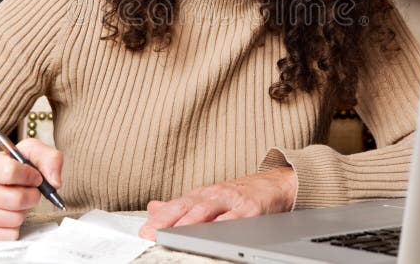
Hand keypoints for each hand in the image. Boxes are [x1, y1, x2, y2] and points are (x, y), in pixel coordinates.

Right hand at [0, 138, 62, 241]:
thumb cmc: (9, 169)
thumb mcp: (29, 152)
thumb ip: (49, 158)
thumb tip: (54, 181)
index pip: (10, 171)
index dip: (31, 176)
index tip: (36, 178)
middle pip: (16, 199)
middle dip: (31, 196)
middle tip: (29, 192)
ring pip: (14, 219)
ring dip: (23, 212)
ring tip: (15, 203)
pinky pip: (9, 235)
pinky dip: (15, 227)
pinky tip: (7, 216)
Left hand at [139, 167, 296, 240]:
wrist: (275, 185)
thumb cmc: (240, 195)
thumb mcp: (208, 197)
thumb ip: (181, 205)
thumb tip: (153, 207)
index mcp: (202, 195)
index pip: (177, 205)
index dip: (160, 218)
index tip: (145, 230)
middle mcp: (215, 195)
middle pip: (188, 206)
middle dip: (169, 221)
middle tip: (154, 233)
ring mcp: (233, 201)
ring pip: (209, 211)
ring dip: (190, 223)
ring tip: (175, 234)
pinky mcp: (252, 209)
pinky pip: (236, 220)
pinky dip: (224, 227)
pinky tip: (214, 235)